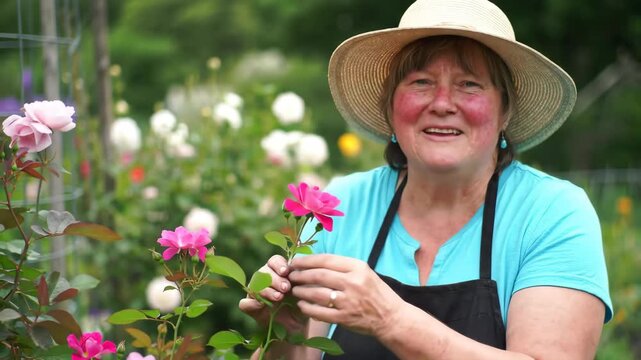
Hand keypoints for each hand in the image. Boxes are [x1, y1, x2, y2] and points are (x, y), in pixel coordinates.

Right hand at [238, 255, 306, 332]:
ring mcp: (256, 293)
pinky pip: (244, 303)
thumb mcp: (306, 292)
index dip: (279, 264)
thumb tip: (300, 274)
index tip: (286, 271)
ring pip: (254, 284)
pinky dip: (251, 303)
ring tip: (279, 297)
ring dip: (266, 290)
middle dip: (275, 279)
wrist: (298, 326)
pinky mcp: (250, 308)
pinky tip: (261, 305)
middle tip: (286, 288)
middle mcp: (265, 279)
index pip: (274, 261)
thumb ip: (303, 282)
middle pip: (264, 271)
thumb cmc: (303, 304)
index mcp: (278, 272)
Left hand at [288, 254, 402, 336]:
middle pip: (319, 275)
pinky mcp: (345, 318)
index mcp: (358, 267)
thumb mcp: (364, 272)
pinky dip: (308, 308)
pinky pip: (320, 312)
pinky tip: (302, 305)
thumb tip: (316, 262)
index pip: (327, 260)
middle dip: (301, 275)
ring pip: (317, 293)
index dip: (307, 260)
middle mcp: (353, 282)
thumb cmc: (376, 293)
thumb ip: (343, 267)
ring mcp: (348, 301)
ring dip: (302, 291)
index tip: (296, 261)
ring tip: (294, 289)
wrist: (391, 318)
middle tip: (291, 275)